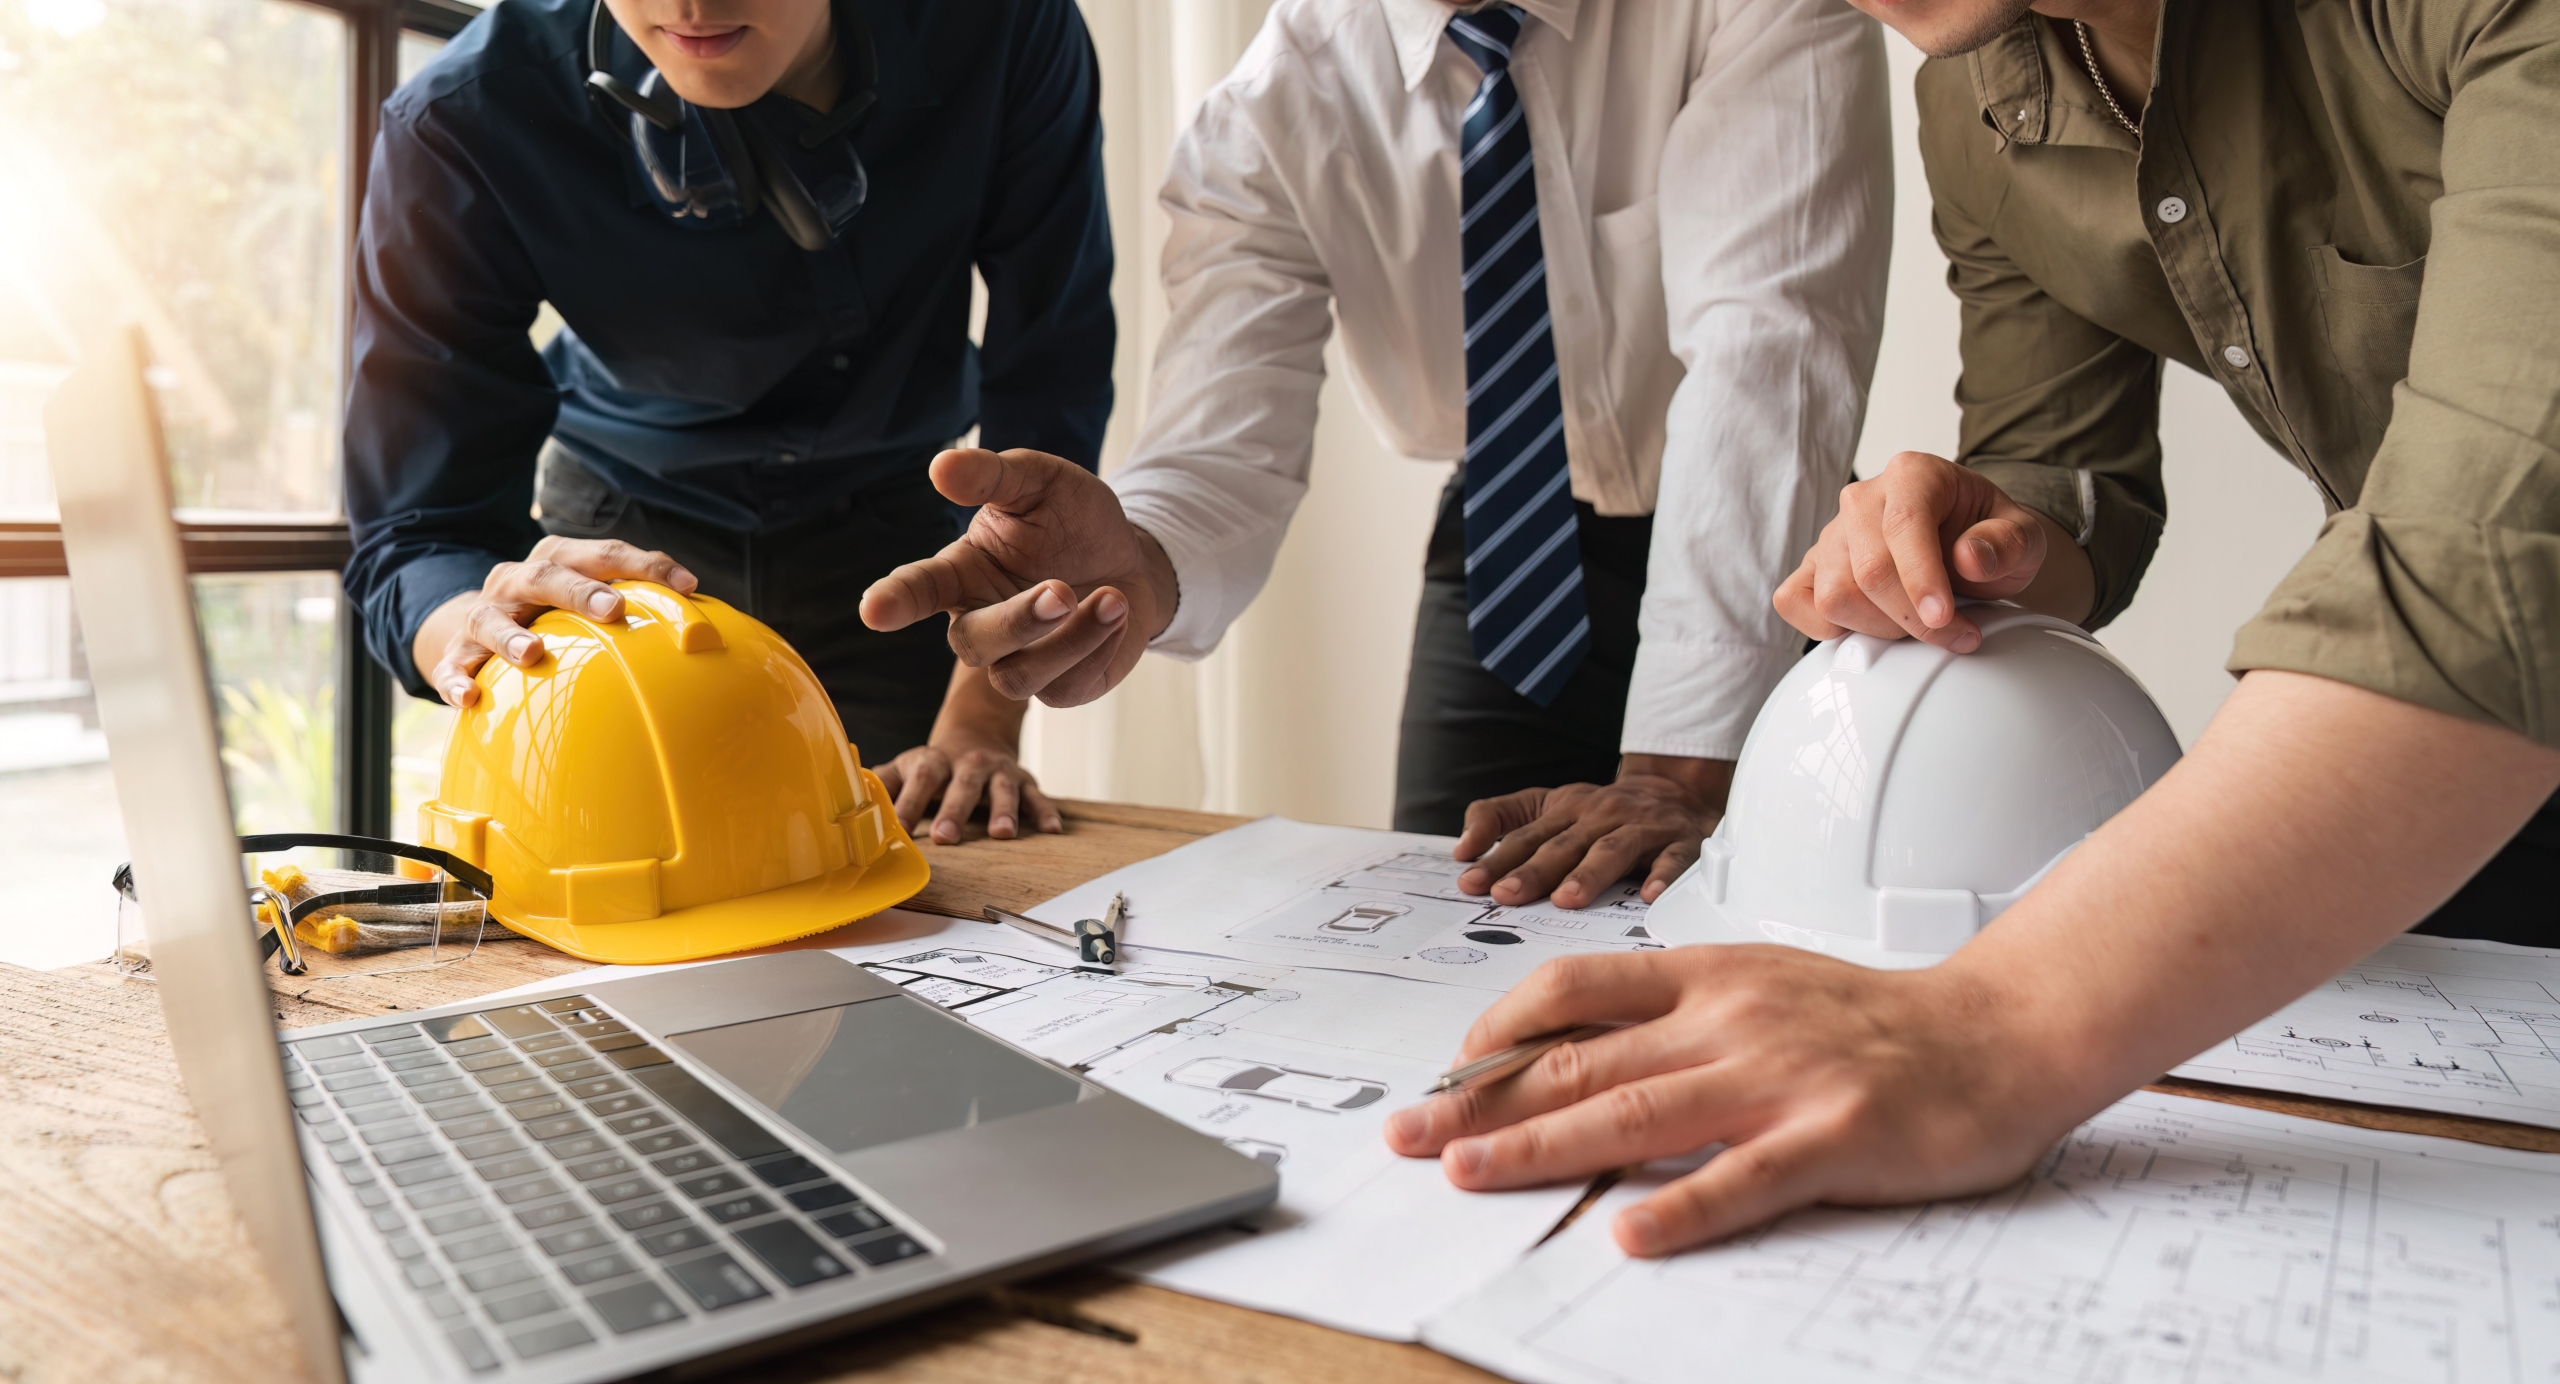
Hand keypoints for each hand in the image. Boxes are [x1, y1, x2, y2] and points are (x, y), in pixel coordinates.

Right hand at [414, 536, 695, 708]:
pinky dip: (457, 679)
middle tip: (614, 609)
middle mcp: (516, 582)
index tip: (688, 584)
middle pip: (547, 576)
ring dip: (511, 635)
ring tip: (533, 653)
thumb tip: (707, 630)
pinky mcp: (453, 654)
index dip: (646, 565)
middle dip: (581, 590)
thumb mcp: (586, 600)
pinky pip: (451, 666)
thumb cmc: (550, 613)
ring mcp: (482, 616)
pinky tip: (470, 698)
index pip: (604, 554)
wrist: (467, 626)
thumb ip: (635, 607)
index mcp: (557, 561)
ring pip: (490, 619)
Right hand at [858, 448, 1178, 707]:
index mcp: (961, 573)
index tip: (874, 611)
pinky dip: (1098, 648)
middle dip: (1018, 621)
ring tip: (1110, 597)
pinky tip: (1116, 611)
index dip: (895, 600)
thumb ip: (993, 475)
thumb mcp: (1039, 482)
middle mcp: (980, 622)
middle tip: (1061, 592)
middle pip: (973, 643)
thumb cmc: (1072, 520)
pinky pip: (1065, 687)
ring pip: (1018, 676)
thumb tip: (942, 466)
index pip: (917, 589)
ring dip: (1069, 640)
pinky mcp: (1059, 687)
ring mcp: (1017, 661)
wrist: (1131, 558)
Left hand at [874, 661, 1060, 842]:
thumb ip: (879, 786)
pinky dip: (1045, 812)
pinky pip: (1037, 796)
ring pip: (1002, 789)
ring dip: (1003, 810)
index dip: (908, 804)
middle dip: (954, 811)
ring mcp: (998, 771)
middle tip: (945, 837)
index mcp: (932, 762)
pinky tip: (1052, 830)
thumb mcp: (904, 769)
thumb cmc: (932, 766)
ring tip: (1002, 834)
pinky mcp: (1024, 780)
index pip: (919, 781)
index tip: (898, 829)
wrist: (976, 735)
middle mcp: (967, 764)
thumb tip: (844, 804)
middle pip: (961, 786)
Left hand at [1379, 946, 2075, 1256]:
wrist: (2003, 1031)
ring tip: (1469, 1173)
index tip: (1446, 1070)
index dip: (1498, 1030)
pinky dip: (1681, 1207)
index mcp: (1711, 977)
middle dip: (1483, 1101)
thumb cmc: (1877, 1022)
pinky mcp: (1836, 1136)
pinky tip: (1627, 1230)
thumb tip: (1573, 1051)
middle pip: (1582, 1061)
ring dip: (1541, 1146)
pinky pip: (1744, 1177)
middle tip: (1410, 1135)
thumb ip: (1675, 1014)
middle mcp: (1733, 1019)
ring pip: (1638, 1114)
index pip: (1575, 989)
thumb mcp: (1762, 987)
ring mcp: (1782, 1077)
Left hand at [1454, 755, 1733, 906]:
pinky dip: (1663, 876)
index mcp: (1564, 810)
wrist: (1674, 789)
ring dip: (1589, 874)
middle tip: (1508, 894)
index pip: (1525, 837)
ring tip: (1567, 898)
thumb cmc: (1603, 810)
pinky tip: (1649, 896)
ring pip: (1611, 850)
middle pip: (1563, 845)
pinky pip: (1673, 858)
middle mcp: (1599, 816)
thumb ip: (1498, 818)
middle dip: (1534, 871)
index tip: (1472, 882)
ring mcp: (1640, 828)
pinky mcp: (1679, 841)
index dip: (1497, 859)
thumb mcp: (1547, 804)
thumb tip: (1462, 849)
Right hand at [1774, 451, 2089, 652]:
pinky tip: (1870, 629)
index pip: (1903, 525)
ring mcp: (1832, 535)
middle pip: (1868, 571)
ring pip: (1833, 595)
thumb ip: (2006, 543)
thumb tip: (1969, 557)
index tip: (1945, 618)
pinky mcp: (1813, 568)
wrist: (1969, 547)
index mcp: (1913, 475)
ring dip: (1879, 629)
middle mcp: (1863, 499)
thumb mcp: (2023, 537)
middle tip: (1955, 635)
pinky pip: (1794, 601)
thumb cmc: (1989, 539)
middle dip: (1912, 618)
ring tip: (1918, 630)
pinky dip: (1826, 628)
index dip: (1921, 579)